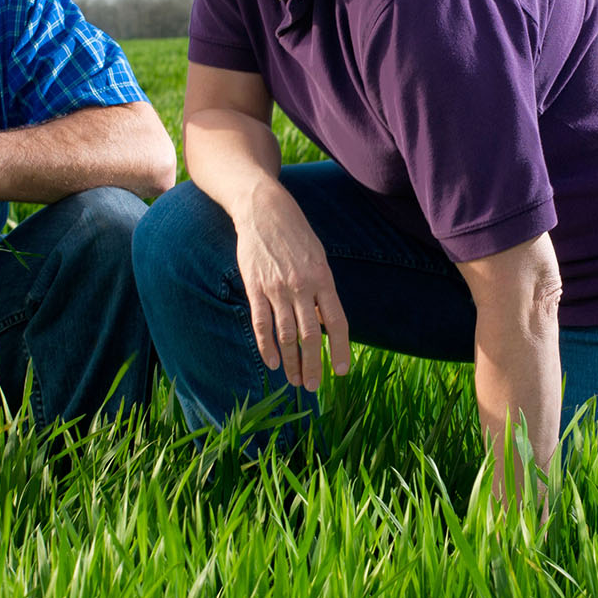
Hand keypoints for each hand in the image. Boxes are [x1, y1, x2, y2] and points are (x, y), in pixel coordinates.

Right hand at [234, 187, 351, 390]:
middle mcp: (303, 287)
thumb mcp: (319, 258)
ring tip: (294, 381)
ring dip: (291, 362)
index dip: (341, 349)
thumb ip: (322, 291)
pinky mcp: (256, 288)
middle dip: (313, 365)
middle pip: (311, 336)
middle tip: (313, 386)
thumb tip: (324, 324)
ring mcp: (277, 288)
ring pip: (287, 335)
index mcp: (324, 279)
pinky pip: (262, 324)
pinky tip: (272, 362)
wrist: (264, 211)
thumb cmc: (296, 235)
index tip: (342, 371)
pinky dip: (267, 346)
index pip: (337, 323)